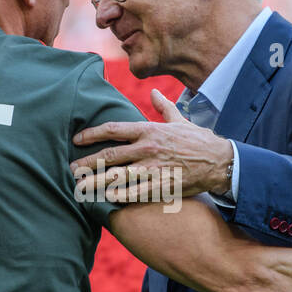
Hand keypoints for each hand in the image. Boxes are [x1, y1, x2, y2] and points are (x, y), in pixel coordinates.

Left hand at [71, 89, 233, 200]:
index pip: (113, 129)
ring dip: (96, 182)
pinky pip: (136, 192)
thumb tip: (155, 93)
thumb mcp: (180, 120)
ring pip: (118, 176)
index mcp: (149, 130)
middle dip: (87, 163)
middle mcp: (148, 148)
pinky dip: (120, 195)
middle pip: (109, 156)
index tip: (77, 140)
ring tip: (79, 188)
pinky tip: (106, 198)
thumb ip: (164, 107)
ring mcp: (154, 168)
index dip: (92, 134)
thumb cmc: (198, 141)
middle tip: (71, 169)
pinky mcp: (162, 186)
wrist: (220, 161)